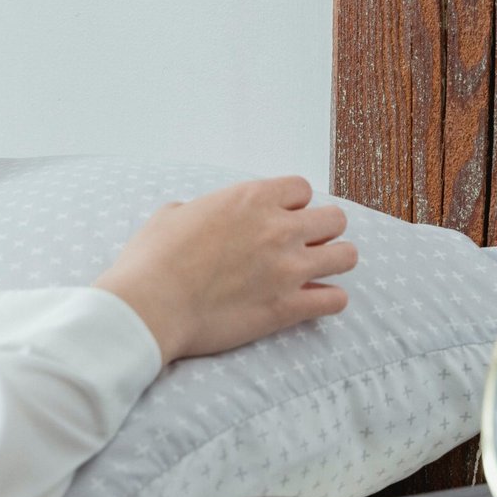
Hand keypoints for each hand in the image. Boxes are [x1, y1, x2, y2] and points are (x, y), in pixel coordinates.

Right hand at [93, 176, 356, 364]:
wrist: (150, 306)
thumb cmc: (152, 261)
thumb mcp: (170, 216)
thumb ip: (197, 210)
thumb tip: (197, 216)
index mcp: (250, 199)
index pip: (301, 188)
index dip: (292, 204)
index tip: (279, 219)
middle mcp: (278, 228)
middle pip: (334, 219)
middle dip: (321, 230)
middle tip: (302, 246)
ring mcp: (288, 268)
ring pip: (346, 256)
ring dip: (333, 262)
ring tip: (316, 272)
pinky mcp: (287, 308)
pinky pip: (336, 300)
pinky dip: (328, 301)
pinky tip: (311, 303)